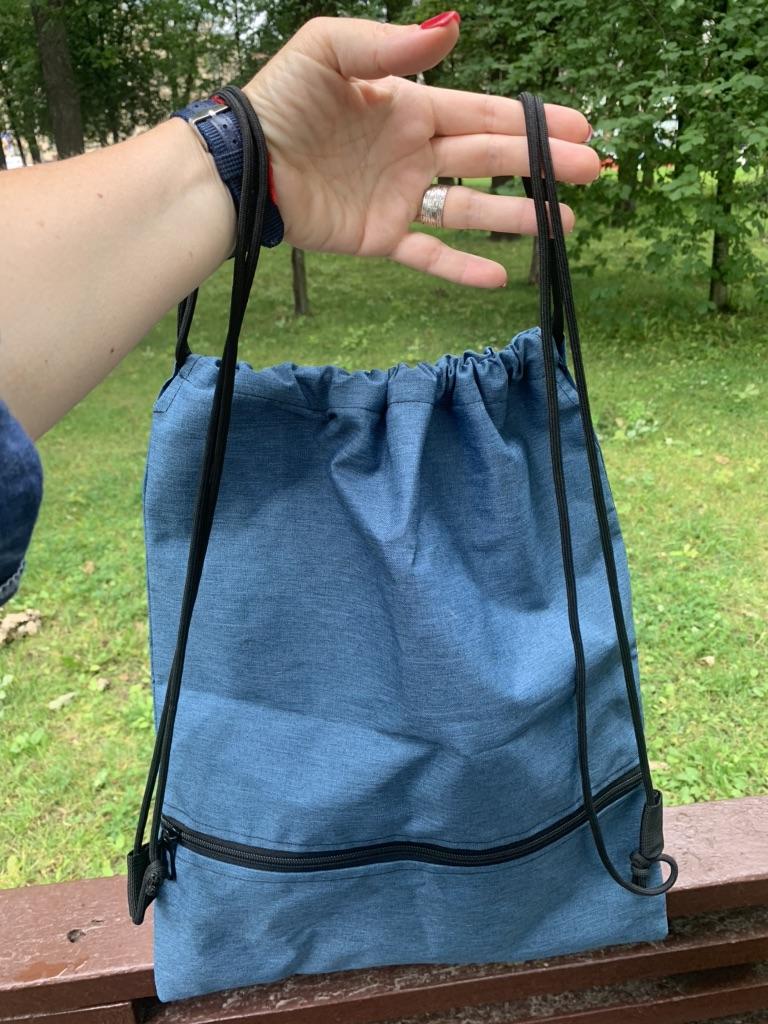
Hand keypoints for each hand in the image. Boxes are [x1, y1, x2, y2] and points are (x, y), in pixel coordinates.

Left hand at [243, 14, 599, 287]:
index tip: (579, 127)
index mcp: (410, 107)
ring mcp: (399, 198)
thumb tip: (454, 27)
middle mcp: (413, 153)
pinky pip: (428, 255)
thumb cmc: (281, 101)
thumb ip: (392, 45)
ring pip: (470, 210)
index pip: (483, 113)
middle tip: (590, 173)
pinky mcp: (378, 238)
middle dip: (542, 164)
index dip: (531, 121)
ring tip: (564, 226)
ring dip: (517, 217)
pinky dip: (461, 269)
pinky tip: (499, 279)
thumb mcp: (331, 50)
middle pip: (490, 160)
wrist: (241, 166)